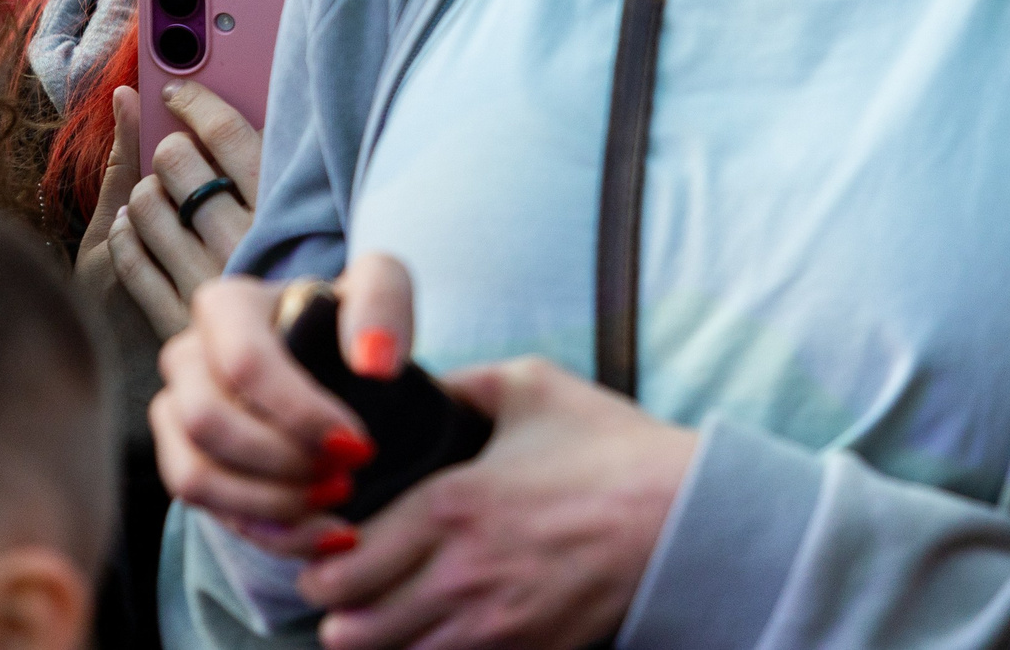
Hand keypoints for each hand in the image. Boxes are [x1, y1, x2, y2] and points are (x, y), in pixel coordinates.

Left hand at [85, 83, 262, 338]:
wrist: (279, 368)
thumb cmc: (276, 264)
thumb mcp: (267, 204)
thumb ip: (205, 146)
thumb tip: (127, 91)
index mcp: (286, 211)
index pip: (228, 134)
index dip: (194, 102)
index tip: (174, 92)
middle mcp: (250, 244)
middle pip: (178, 161)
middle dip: (167, 153)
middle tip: (174, 162)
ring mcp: (211, 283)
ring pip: (145, 204)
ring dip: (142, 196)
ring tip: (157, 204)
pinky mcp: (178, 322)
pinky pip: (129, 256)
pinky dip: (123, 236)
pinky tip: (132, 231)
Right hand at [153, 255, 415, 558]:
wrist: (329, 355)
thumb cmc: (348, 318)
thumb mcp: (379, 286)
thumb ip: (382, 303)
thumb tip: (375, 362)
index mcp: (225, 305)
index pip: (246, 365)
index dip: (300, 414)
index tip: (360, 447)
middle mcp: (186, 356)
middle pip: (208, 424)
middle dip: (281, 463)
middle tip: (347, 478)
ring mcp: (176, 413)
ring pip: (194, 477)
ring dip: (270, 504)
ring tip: (336, 504)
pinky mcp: (183, 463)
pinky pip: (207, 513)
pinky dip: (269, 533)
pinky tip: (325, 534)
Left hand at [297, 358, 695, 649]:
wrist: (691, 516)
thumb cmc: (613, 448)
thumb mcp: (531, 386)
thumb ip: (462, 385)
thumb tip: (419, 385)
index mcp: (450, 505)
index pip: (343, 563)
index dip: (319, 562)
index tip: (322, 546)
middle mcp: (462, 575)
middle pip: (354, 628)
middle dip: (335, 609)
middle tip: (339, 586)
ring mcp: (497, 625)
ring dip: (376, 640)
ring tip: (377, 614)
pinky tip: (431, 628)